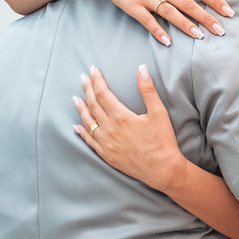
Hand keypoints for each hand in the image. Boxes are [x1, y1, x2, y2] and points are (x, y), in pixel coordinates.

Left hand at [73, 65, 186, 192]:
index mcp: (121, 117)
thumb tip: (141, 69)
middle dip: (87, 89)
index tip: (93, 70)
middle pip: (93, 105)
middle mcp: (109, 129)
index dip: (97, 80)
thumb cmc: (162, 141)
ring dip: (81, 108)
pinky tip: (77, 126)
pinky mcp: (106, 155)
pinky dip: (82, 132)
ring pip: (88, 122)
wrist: (162, 169)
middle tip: (83, 78)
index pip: (103, 93)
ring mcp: (106, 143)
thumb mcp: (158, 112)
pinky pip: (89, 141)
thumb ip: (148, 90)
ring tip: (76, 98)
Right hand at [88, 0, 233, 44]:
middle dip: (207, 18)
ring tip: (200, 37)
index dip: (216, 1)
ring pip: (171, 13)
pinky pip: (148, 21)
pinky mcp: (133, 7)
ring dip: (186, 26)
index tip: (229, 12)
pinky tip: (167, 41)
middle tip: (220, 31)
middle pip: (189, 4)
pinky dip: (158, 31)